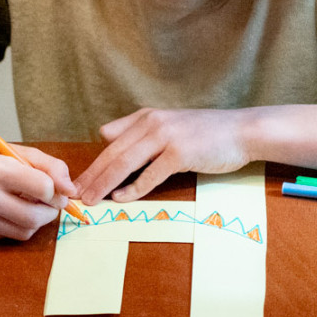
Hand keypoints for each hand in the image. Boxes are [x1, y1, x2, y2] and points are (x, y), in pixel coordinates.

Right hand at [0, 136, 75, 239]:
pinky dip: (17, 226)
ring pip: (25, 231)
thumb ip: (52, 168)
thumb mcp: (22, 153)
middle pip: (35, 217)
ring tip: (28, 204)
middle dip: (51, 211)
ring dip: (35, 220)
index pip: (44, 188)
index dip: (55, 190)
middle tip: (50, 202)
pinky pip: (10, 236)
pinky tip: (8, 211)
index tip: (54, 188)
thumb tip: (71, 191)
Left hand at [74, 108, 254, 203]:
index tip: (78, 181)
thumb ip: (139, 130)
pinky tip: (121, 198)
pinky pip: (150, 174)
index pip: (110, 142)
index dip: (93, 163)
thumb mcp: (169, 125)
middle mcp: (152, 123)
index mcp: (147, 117)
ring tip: (90, 200)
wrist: (242, 131)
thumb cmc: (207, 133)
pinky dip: (134, 188)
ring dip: (105, 183)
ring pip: (125, 163)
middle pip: (113, 153)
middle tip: (74, 195)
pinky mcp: (180, 153)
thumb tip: (106, 136)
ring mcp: (166, 137)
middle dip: (92, 176)